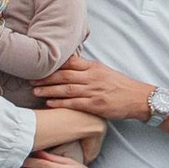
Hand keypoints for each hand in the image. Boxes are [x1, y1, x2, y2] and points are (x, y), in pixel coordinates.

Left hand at [35, 57, 152, 120]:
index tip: (38, 66)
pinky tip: (49, 102)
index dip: (52, 65)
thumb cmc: (121, 86)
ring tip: (34, 91)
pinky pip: (74, 103)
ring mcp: (94, 91)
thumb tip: (68, 66)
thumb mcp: (104, 71)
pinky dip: (60, 102)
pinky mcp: (96, 105)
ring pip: (66, 89)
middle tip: (29, 78)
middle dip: (45, 77)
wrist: (138, 98)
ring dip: (49, 90)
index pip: (69, 63)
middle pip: (64, 75)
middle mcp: (93, 77)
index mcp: (94, 67)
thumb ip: (87, 69)